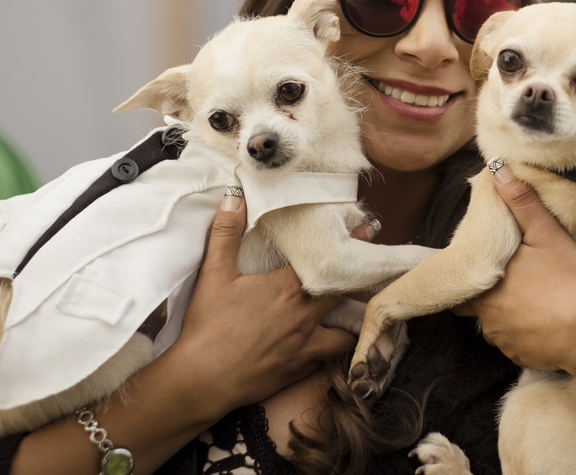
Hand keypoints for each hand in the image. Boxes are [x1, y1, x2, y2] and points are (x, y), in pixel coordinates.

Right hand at [167, 190, 355, 414]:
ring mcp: (306, 343)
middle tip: (372, 266)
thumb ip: (225, 233)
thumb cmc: (208, 325)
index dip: (347, 244)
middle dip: (359, 277)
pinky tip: (330, 341)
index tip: (366, 230)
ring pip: (345, 328)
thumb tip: (234, 196)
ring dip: (350, 318)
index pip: (327, 260)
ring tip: (356, 310)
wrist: (202, 380)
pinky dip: (332, 347)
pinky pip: (329, 356)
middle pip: (344, 291)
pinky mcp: (301, 368)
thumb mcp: (213, 274)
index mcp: (286, 286)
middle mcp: (304, 313)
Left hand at [463, 165, 575, 371]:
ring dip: (508, 316)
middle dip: (488, 296)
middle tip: (511, 284)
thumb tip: (497, 170)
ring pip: (495, 326)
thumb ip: (521, 202)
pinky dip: (525, 335)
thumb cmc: (567, 279)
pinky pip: (515, 344)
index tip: (485, 268)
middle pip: (475, 306)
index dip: (472, 274)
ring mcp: (503, 341)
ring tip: (533, 303)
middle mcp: (486, 316)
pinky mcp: (520, 358)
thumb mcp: (546, 233)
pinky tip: (545, 324)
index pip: (463, 281)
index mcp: (485, 284)